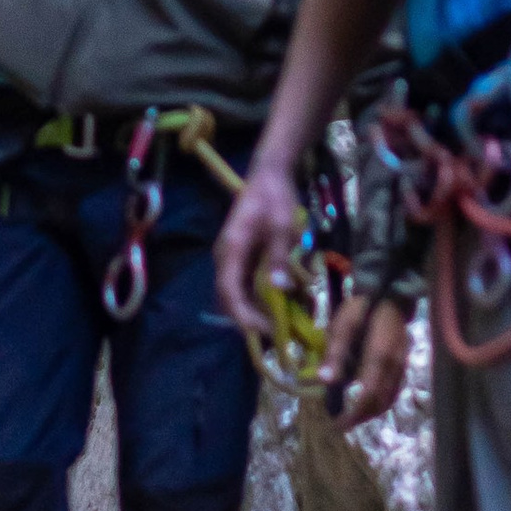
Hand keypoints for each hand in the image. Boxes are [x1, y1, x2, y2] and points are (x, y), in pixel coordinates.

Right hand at [215, 154, 303, 339]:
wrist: (269, 174)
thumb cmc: (275, 197)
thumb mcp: (282, 226)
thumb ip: (279, 256)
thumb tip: (279, 288)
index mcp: (232, 248)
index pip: (229, 290)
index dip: (244, 315)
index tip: (267, 331)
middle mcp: (226, 257)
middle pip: (230, 298)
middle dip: (251, 320)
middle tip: (280, 335)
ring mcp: (233, 258)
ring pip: (237, 294)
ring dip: (256, 311)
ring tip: (283, 325)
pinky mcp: (242, 258)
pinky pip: (246, 285)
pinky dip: (261, 299)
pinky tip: (283, 305)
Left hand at [320, 290, 412, 430]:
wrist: (389, 296)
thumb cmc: (362, 308)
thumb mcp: (343, 324)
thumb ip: (335, 352)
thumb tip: (324, 379)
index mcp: (379, 355)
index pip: (368, 394)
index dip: (353, 412)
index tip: (337, 423)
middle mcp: (395, 366)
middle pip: (379, 402)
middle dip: (360, 417)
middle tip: (340, 425)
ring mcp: (402, 368)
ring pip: (388, 400)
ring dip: (369, 413)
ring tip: (350, 418)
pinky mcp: (403, 367)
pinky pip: (393, 393)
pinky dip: (379, 404)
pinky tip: (365, 405)